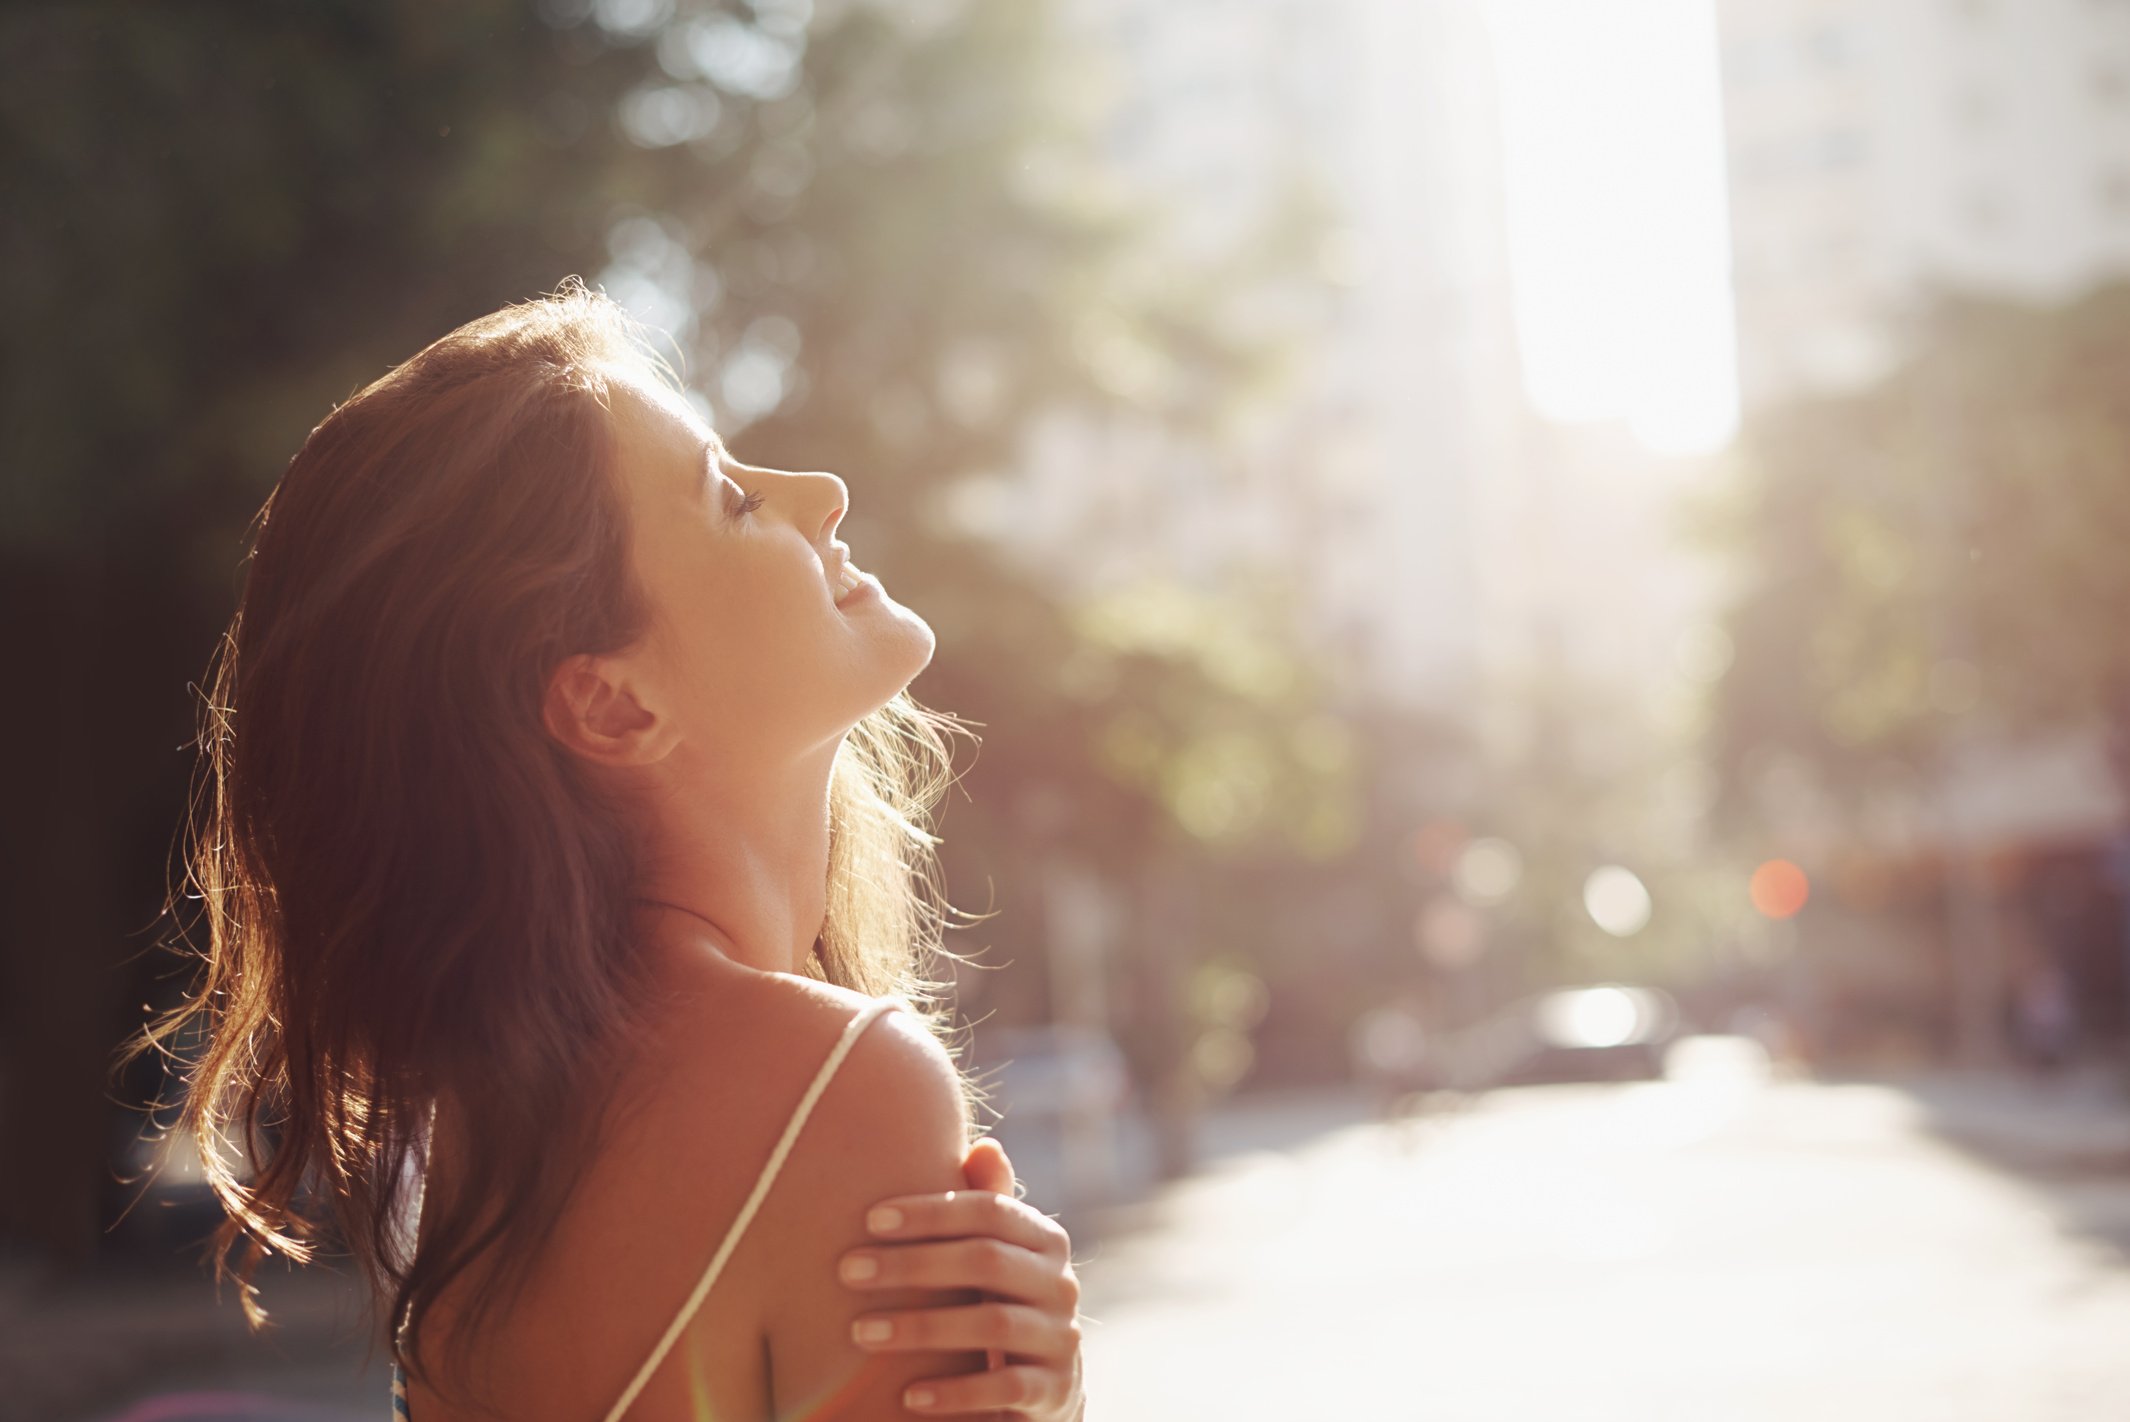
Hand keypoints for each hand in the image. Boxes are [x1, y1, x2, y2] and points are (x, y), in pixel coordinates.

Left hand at [842, 1138, 1085, 1418]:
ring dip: (921, 1328)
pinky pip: (1005, 1389)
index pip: (990, 1211)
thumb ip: (987, 1204)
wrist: (1045, 1387)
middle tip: (848, 1270)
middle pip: (985, 1261)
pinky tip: (908, 1395)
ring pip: (992, 1325)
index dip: (930, 1211)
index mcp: (1044, 1239)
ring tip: (862, 1333)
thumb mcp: (997, 1255)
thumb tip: (985, 1145)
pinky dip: (955, 1391)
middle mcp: (1061, 1283)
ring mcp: (1062, 1337)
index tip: (869, 1219)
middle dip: (911, 1264)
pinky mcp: (1056, 1390)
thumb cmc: (1001, 1302)